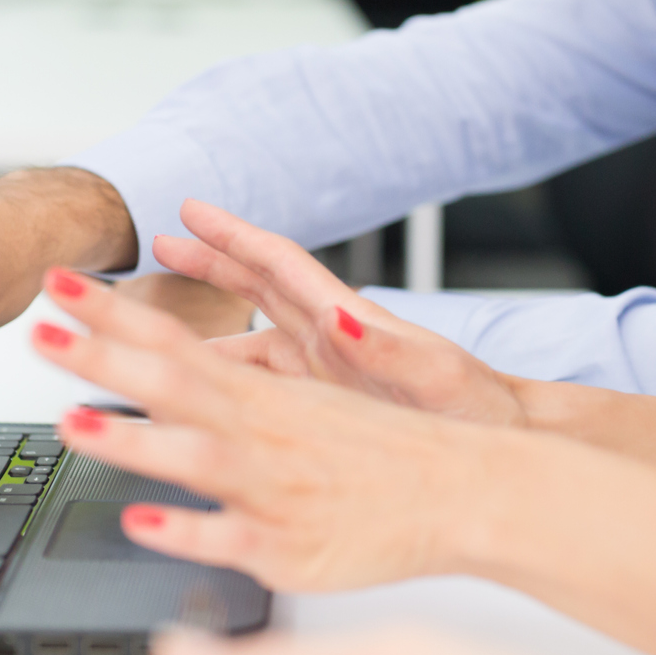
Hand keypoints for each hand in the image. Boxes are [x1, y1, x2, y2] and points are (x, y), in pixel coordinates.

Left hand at [33, 267, 497, 590]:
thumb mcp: (317, 396)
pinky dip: (188, 529)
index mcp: (265, 391)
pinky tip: (141, 523)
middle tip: (40, 330)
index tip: (60, 288)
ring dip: (133, 439)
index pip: (174, 340)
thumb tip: (191, 359)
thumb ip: (251, 379)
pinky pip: (231, 538)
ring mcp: (275, 486)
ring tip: (73, 425)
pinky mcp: (289, 545)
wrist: (464, 489)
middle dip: (103, 354)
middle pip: (173, 381)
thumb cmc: (386, 449)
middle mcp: (264, 430)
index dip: (112, 313)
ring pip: (197, 456)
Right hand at [164, 199, 526, 425]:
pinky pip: (259, 384)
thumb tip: (340, 319)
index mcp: (349, 321)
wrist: (500, 443)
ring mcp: (323, 370)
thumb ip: (384, 347)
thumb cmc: (478, 408)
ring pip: (248, 338)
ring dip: (203, 326)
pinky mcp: (322, 405)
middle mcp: (329, 338)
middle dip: (208, 263)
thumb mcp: (435, 376)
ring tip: (156, 322)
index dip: (234, 236)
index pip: (281, 266)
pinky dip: (222, 379)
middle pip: (256, 287)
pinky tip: (194, 391)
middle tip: (159, 243)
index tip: (192, 211)